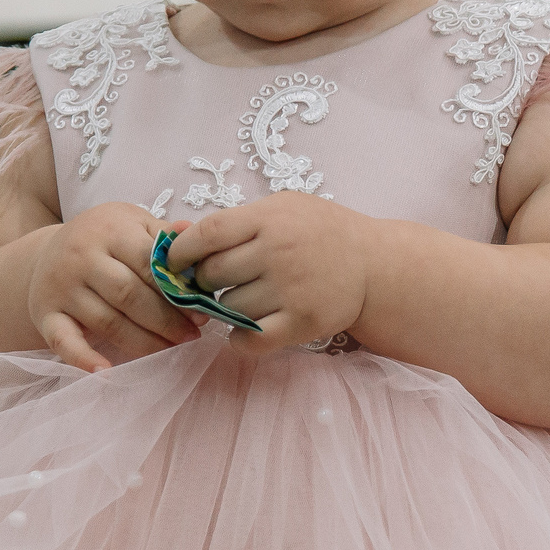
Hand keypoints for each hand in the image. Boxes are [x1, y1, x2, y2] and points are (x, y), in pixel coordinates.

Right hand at [23, 203, 202, 371]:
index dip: (176, 292)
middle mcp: (81, 256)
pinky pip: (63, 340)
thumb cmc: (105, 239)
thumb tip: (194, 236)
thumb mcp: (134, 223)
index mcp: (109, 230)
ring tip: (170, 348)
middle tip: (191, 336)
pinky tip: (105, 371)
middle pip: (129, 295)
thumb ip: (164, 235)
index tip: (199, 314)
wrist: (50, 250)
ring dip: (143, 342)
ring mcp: (61, 286)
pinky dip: (82, 358)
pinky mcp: (45, 313)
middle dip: (165, 320)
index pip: (148, 264)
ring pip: (107, 322)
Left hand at [162, 191, 378, 354]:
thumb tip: (176, 235)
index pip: (207, 233)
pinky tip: (247, 330)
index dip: (181, 251)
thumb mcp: (282, 209)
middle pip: (213, 274)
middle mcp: (278, 251)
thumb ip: (235, 221)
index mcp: (269, 219)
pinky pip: (251, 339)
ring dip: (226, 310)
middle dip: (205, 282)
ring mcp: (290, 288)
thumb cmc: (321, 233)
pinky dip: (240, 339)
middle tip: (216, 283)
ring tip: (244, 301)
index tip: (174, 262)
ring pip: (229, 308)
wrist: (375, 265)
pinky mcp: (302, 321)